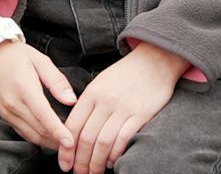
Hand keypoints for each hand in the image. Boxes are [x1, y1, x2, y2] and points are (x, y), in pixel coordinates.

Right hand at [0, 38, 74, 152]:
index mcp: (25, 88)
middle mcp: (14, 104)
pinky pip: (23, 133)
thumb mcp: (40, 60)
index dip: (58, 131)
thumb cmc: (17, 55)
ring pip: (31, 135)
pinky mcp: (4, 116)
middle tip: (74, 145)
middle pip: (39, 130)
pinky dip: (37, 138)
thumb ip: (56, 81)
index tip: (70, 142)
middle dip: (57, 141)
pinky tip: (48, 138)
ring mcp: (7, 112)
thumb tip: (72, 100)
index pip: (44, 115)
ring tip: (64, 145)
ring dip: (48, 143)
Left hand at [59, 43, 184, 172]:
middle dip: (80, 161)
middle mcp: (105, 100)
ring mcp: (123, 107)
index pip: (73, 126)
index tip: (64, 164)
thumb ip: (88, 103)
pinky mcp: (140, 114)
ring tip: (94, 172)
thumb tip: (73, 131)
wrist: (155, 58)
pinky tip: (112, 162)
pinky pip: (123, 139)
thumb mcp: (101, 81)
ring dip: (96, 163)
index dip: (66, 150)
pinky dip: (115, 155)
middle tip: (79, 173)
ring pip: (103, 143)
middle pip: (86, 138)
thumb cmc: (126, 74)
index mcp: (92, 92)